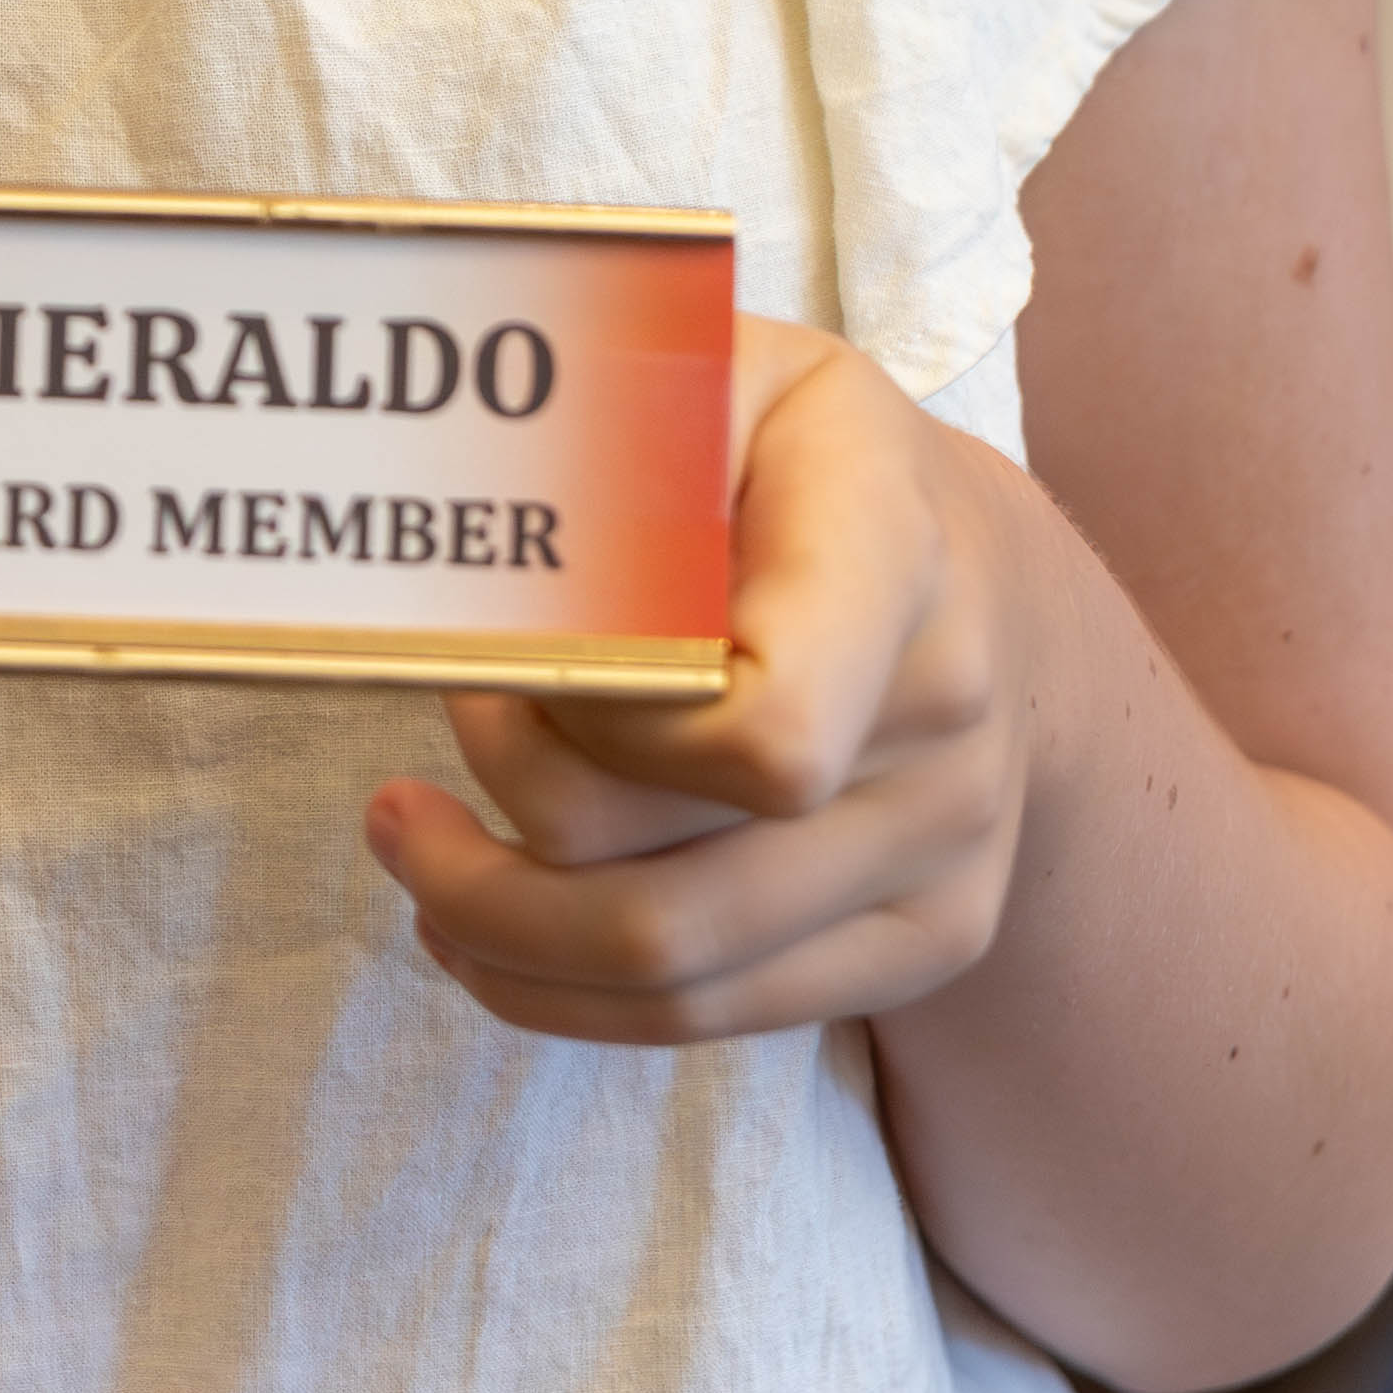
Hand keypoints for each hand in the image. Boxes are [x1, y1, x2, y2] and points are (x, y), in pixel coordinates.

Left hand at [367, 318, 1052, 1045]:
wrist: (985, 588)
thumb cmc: (800, 465)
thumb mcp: (718, 373)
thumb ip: (608, 427)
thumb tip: (466, 489)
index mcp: (895, 554)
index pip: (763, 734)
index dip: (605, 725)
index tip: (520, 654)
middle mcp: (947, 722)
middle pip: (667, 866)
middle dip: (507, 801)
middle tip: (447, 710)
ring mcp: (947, 854)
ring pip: (670, 965)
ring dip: (496, 918)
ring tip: (407, 842)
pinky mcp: (927, 943)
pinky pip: (711, 1018)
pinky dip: (557, 992)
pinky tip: (470, 927)